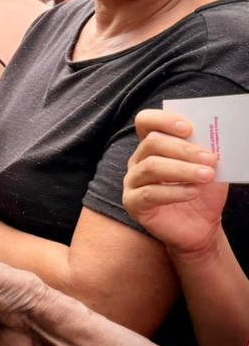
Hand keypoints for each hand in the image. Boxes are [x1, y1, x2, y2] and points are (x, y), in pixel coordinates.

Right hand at [123, 109, 228, 257]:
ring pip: (151, 166)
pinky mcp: (133, 203)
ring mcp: (132, 181)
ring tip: (206, 176)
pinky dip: (174, 191)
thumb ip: (205, 150)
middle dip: (183, 149)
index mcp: (153, 145)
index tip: (188, 128)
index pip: (145, 121)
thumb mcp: (208, 166)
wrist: (202, 225)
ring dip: (182, 170)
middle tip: (209, 158)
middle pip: (152, 142)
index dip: (163, 120)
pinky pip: (150, 193)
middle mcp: (138, 160)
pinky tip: (193, 192)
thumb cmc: (202, 191)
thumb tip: (212, 137)